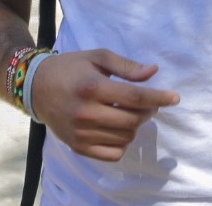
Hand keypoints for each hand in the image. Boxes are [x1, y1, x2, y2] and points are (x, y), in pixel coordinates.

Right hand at [31, 49, 179, 161]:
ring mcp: (81, 133)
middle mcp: (86, 113)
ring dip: (136, 126)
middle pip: (133, 120)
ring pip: (125, 138)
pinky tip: (119, 129)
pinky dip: (122, 144)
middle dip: (149, 111)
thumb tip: (153, 72)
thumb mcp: (97, 57)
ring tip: (130, 113)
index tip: (175, 98)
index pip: (135, 97)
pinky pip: (112, 154)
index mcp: (93, 87)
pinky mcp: (77, 146)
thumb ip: (126, 66)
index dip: (159, 98)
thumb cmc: (71, 67)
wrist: (36, 86)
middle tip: (148, 103)